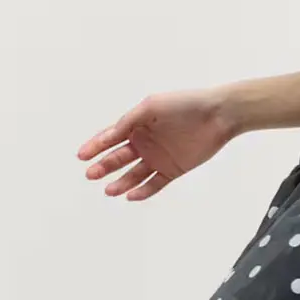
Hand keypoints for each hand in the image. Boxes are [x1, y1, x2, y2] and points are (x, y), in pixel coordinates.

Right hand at [76, 87, 237, 201]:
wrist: (218, 115)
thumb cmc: (185, 104)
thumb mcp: (151, 107)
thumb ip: (128, 121)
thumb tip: (108, 134)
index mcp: (137, 124)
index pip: (111, 137)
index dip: (95, 146)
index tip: (82, 156)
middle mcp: (145, 142)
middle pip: (119, 158)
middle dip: (103, 166)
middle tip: (91, 174)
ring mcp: (158, 157)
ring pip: (134, 174)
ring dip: (120, 182)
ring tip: (109, 190)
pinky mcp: (173, 170)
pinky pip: (154, 184)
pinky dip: (142, 191)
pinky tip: (130, 196)